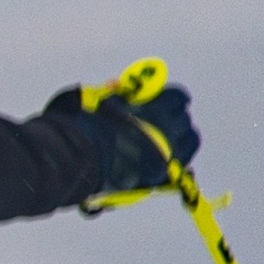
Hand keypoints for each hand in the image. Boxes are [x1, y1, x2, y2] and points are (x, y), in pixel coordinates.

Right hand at [44, 63, 198, 193]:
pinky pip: (179, 166)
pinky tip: (168, 157)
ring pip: (188, 142)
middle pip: (183, 120)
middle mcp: (166, 131)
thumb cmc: (81, 127)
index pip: (178, 98)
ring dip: (181, 137)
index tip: (166, 99)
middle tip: (165, 118)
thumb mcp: (95, 99)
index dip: (171, 98)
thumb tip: (118, 86)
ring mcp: (164, 156)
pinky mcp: (157, 177)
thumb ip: (112, 93)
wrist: (74, 161)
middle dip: (175, 117)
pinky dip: (176, 159)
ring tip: (170, 138)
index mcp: (155, 109)